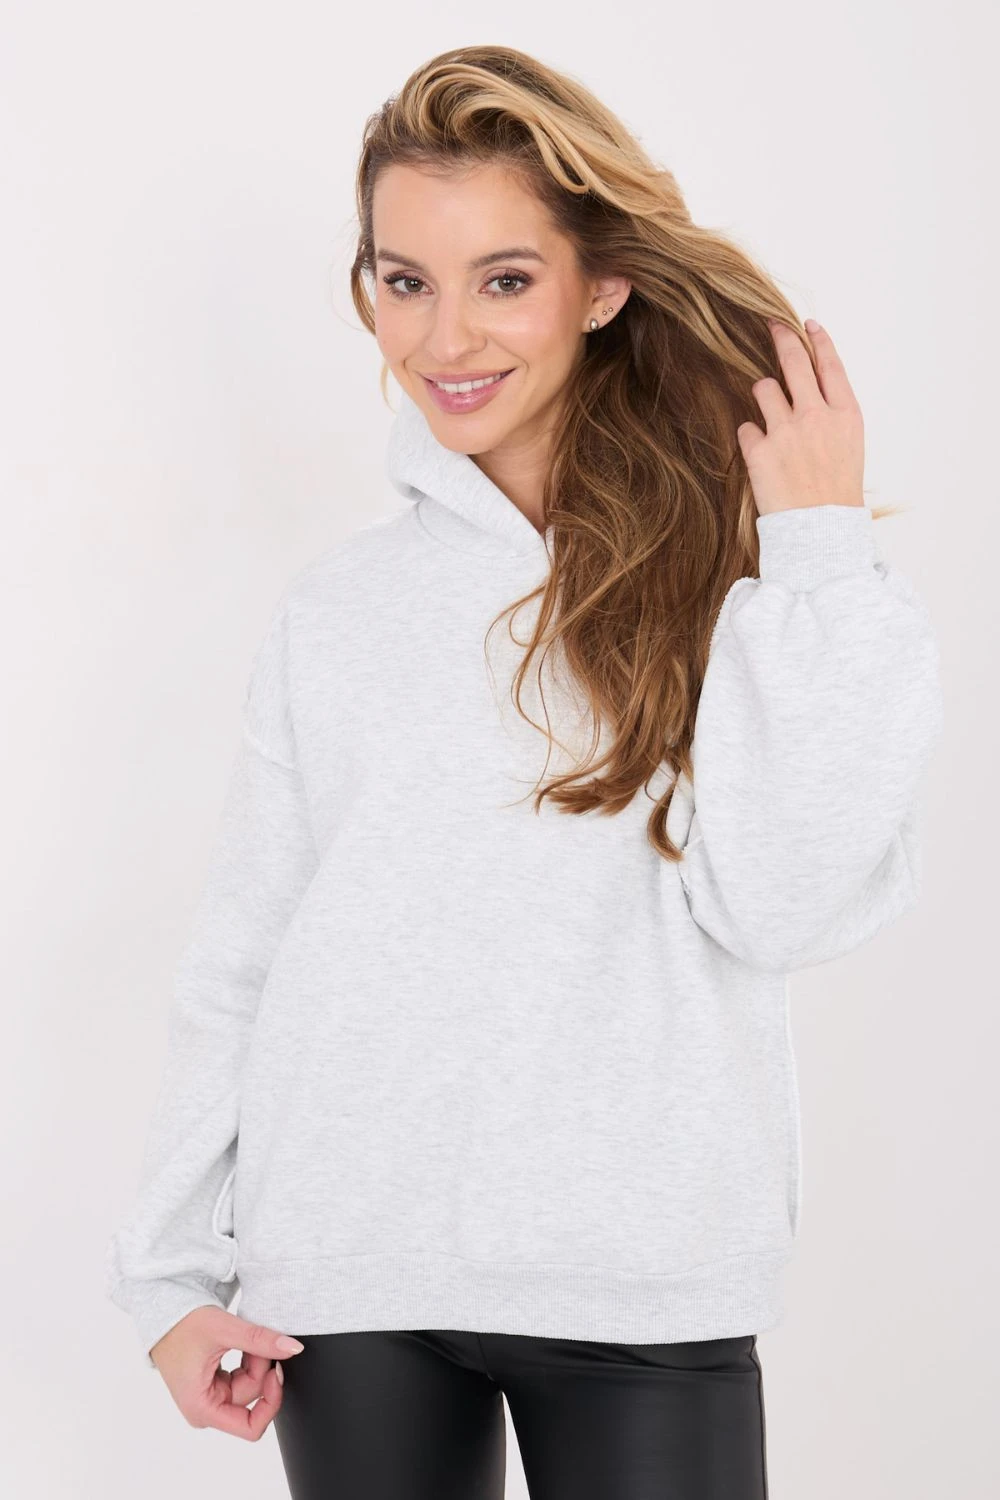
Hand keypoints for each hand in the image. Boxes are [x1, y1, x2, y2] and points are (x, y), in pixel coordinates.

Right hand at [150, 1305, 304, 1439]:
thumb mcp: (224, 1330)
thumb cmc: (182, 1324)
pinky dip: (247, 1360)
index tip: (276, 1371)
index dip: (271, 1402)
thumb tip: (294, 1348)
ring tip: (246, 1336)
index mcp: (202, 1409)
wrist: (163, 1313)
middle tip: (259, 1339)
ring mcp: (209, 1399)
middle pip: (251, 1399)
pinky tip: (240, 1343)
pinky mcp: (213, 1387)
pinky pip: (241, 1378)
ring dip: (254, 1361)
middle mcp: (205, 1410)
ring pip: (248, 1386)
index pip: (250, 1427)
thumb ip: (260, 1340)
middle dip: (261, 1368)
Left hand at [736, 319, 864, 516]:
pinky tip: (762, 458)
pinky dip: (751, 438)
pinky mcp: (760, 450)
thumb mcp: (849, 448)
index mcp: (846, 415)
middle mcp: (817, 416)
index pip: (830, 364)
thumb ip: (831, 416)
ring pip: (763, 388)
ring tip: (770, 419)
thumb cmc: (836, 494)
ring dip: (763, 396)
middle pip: (794, 362)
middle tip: (772, 325)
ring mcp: (787, 431)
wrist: (821, 532)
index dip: (817, 340)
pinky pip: (746, 428)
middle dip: (782, 337)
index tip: (807, 324)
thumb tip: (810, 390)